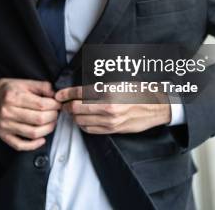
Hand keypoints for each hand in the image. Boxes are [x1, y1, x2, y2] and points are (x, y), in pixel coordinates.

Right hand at [0, 76, 60, 150]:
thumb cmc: (5, 90)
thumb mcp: (22, 82)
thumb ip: (41, 86)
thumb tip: (56, 94)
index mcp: (13, 97)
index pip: (41, 104)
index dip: (54, 105)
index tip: (58, 104)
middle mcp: (7, 112)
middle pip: (39, 119)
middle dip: (53, 117)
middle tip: (56, 113)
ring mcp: (5, 126)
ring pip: (33, 133)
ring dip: (48, 129)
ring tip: (51, 123)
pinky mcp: (3, 135)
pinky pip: (20, 145)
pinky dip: (34, 145)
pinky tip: (41, 138)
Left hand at [54, 86, 170, 133]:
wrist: (156, 107)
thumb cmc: (138, 91)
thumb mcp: (118, 83)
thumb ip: (98, 88)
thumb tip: (79, 91)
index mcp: (108, 91)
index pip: (79, 93)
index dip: (65, 93)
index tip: (59, 94)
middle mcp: (108, 107)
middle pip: (76, 108)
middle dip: (67, 106)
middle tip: (64, 103)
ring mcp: (110, 121)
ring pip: (81, 121)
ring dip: (74, 117)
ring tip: (74, 112)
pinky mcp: (113, 130)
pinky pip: (90, 130)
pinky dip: (83, 125)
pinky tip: (84, 120)